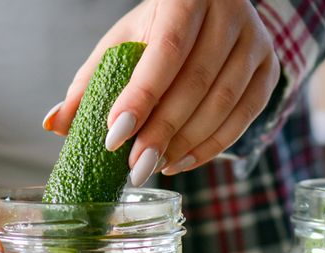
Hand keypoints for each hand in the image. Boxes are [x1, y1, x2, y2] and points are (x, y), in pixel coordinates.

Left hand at [44, 0, 279, 184]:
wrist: (212, 8)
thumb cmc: (159, 28)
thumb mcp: (122, 43)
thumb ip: (89, 83)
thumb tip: (54, 124)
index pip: (166, 52)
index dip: (141, 97)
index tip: (114, 136)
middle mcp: (229, 14)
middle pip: (197, 82)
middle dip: (162, 130)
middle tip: (133, 165)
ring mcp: (256, 42)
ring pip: (225, 102)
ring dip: (186, 143)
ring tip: (153, 166)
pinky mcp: (270, 69)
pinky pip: (245, 116)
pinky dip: (212, 146)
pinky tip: (179, 162)